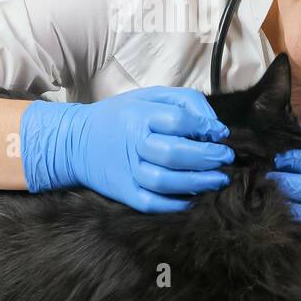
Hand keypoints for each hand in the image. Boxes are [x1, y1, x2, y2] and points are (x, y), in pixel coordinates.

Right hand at [20, 86, 233, 212]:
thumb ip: (184, 102)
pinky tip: (193, 199)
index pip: (177, 120)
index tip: (220, 133)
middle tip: (226, 158)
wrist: (75, 142)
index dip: (204, 127)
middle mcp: (132, 143)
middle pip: (174, 153)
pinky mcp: (123, 192)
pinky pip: (151, 203)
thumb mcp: (148, 97)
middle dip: (207, 157)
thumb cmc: (121, 117)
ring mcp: (127, 170)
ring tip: (218, 180)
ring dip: (197, 182)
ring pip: (165, 181)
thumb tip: (214, 126)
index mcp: (139, 115)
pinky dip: (175, 204)